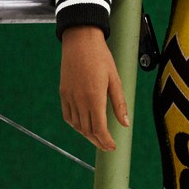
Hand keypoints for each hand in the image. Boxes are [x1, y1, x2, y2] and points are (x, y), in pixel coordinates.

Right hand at [59, 26, 128, 151]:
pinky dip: (76, 125)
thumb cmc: (101, 57)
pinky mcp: (63, 92)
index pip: (99, 128)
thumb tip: (125, 123)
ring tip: (98, 138)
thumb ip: (119, 103)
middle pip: (88, 130)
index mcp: (94, 97)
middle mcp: (79, 100)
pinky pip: (68, 116)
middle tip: (107, 146)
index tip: (113, 147)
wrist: (80, 41)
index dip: (106, 141)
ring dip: (87, 135)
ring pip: (77, 125)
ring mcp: (69, 97)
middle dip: (98, 141)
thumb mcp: (115, 79)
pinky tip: (83, 126)